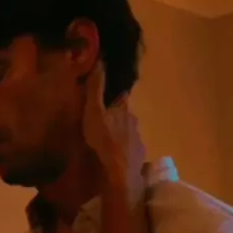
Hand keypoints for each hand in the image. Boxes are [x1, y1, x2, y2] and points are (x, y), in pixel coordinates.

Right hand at [83, 64, 145, 203]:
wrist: (120, 171)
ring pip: (128, 131)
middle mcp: (134, 120)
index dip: (113, 96)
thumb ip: (95, 89)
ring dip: (120, 133)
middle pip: (124, 114)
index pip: (120, 96)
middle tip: (102, 122)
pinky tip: (116, 155)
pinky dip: (124, 148)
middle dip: (116, 116)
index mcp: (123, 108)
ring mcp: (139, 138)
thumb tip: (101, 61)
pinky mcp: (139, 154)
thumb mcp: (93, 112)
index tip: (105, 98)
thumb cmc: (103, 139)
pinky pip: (131, 147)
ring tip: (108, 141)